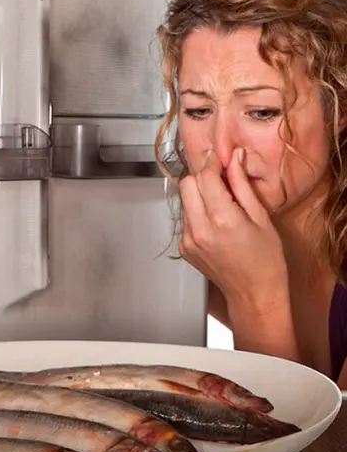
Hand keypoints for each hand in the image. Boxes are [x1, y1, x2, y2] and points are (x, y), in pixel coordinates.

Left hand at [178, 149, 287, 306]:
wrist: (254, 293)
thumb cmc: (265, 259)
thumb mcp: (261, 217)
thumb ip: (242, 185)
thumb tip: (234, 158)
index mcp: (221, 219)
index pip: (203, 177)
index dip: (212, 164)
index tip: (220, 161)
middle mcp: (199, 229)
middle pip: (187, 185)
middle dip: (202, 178)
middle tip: (222, 184)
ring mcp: (188, 240)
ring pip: (184, 201)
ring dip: (200, 197)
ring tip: (223, 208)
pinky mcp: (184, 247)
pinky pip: (186, 219)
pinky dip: (198, 214)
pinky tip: (217, 226)